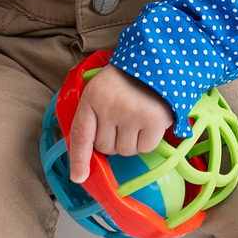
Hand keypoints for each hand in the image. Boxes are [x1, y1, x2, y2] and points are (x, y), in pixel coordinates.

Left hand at [67, 65, 173, 184]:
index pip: (81, 134)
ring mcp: (132, 114)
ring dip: (131, 141)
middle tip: (123, 119)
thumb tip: (88, 157)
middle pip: (105, 148)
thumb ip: (93, 118)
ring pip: (125, 151)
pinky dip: (148, 140)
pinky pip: (145, 148)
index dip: (79, 159)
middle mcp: (110, 107)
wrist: (158, 59)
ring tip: (137, 118)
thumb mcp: (102, 91)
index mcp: (92, 98)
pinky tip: (150, 122)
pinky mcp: (154, 120)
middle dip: (114, 140)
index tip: (78, 178)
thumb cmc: (127, 79)